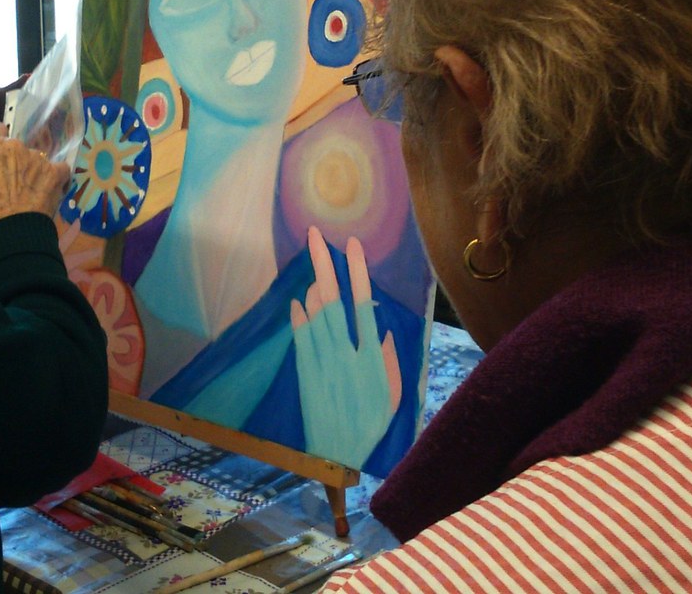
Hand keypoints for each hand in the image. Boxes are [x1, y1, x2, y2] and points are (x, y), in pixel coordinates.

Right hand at [0, 122, 70, 232]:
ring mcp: (38, 158)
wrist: (13, 234)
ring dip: (34, 171)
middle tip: (14, 182)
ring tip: (32, 193)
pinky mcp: (56, 171)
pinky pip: (59, 170)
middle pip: (16, 147)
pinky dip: (56, 178)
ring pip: (37, 159)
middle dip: (15, 161)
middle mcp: (16, 146)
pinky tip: (51, 190)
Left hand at [290, 228, 401, 468]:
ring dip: (314, 288)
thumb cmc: (371, 423)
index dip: (359, 274)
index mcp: (372, 358)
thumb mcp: (393, 394)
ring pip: (315, 314)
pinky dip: (299, 317)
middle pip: (333, 300)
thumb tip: (385, 329)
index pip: (364, 305)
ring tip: (315, 270)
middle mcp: (345, 354)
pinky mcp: (304, 373)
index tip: (354, 247)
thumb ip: (390, 361)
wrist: (337, 454)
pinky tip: (299, 302)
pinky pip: (300, 337)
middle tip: (316, 236)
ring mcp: (321, 362)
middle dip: (325, 265)